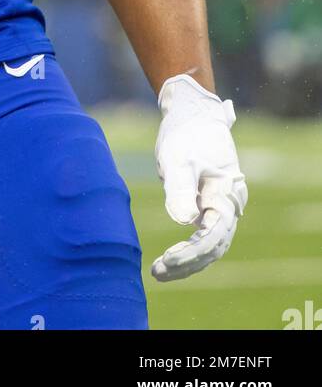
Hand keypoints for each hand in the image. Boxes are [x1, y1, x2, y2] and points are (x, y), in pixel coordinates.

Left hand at [151, 73, 247, 282]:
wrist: (192, 113)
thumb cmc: (185, 134)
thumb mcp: (178, 158)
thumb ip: (181, 188)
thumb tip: (185, 222)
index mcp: (227, 193)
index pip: (213, 235)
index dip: (191, 252)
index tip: (167, 259)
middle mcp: (230, 204)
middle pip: (214, 246)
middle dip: (188, 264)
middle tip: (157, 273)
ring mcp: (222, 206)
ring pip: (211, 245)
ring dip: (189, 261)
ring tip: (159, 272)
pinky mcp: (210, 205)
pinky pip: (205, 235)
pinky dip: (189, 249)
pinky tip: (170, 259)